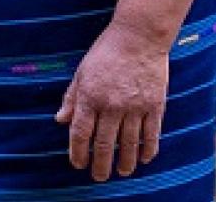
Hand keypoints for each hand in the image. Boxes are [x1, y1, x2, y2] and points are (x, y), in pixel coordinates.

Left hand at [56, 22, 169, 181]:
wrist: (138, 37)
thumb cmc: (106, 52)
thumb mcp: (82, 72)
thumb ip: (72, 98)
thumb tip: (60, 120)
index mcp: (90, 96)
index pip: (81, 132)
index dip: (78, 151)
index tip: (77, 164)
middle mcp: (111, 105)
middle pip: (104, 143)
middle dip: (100, 164)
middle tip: (98, 177)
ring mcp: (135, 107)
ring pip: (129, 143)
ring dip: (125, 162)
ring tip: (121, 172)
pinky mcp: (155, 105)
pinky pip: (151, 134)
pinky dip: (148, 150)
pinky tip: (143, 159)